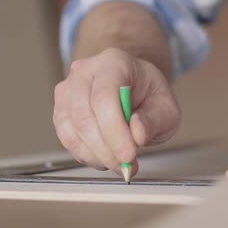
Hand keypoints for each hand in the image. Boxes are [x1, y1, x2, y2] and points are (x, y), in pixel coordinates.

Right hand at [53, 48, 180, 175]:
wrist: (134, 91)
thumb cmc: (148, 95)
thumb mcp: (165, 107)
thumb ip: (154, 119)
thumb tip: (136, 133)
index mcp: (113, 62)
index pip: (104, 96)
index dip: (114, 130)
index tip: (128, 154)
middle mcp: (84, 72)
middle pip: (84, 114)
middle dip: (105, 148)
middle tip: (125, 165)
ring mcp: (68, 91)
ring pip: (72, 130)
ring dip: (96, 154)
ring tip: (119, 163)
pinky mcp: (61, 111)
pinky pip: (67, 139)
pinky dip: (86, 155)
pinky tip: (105, 157)